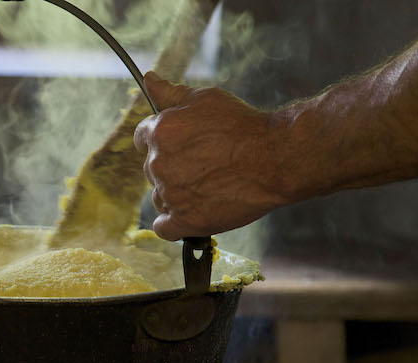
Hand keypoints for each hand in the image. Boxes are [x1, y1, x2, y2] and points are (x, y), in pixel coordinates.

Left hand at [133, 72, 293, 240]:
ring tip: (207, 186)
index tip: (183, 145)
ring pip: (159, 197)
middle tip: (205, 163)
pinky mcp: (185, 221)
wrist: (276, 158)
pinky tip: (191, 213)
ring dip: (175, 194)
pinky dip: (174, 223)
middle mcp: (158, 164)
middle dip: (172, 165)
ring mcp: (170, 194)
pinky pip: (164, 228)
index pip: (142, 138)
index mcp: (159, 132)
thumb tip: (148, 80)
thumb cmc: (243, 126)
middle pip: (152, 168)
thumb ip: (170, 94)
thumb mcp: (205, 98)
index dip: (163, 141)